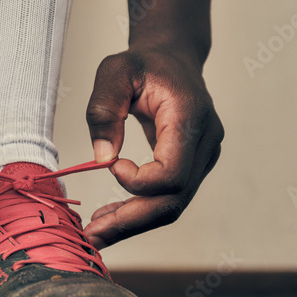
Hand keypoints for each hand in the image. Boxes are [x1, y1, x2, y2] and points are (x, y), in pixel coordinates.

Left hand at [83, 45, 223, 248]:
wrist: (172, 59)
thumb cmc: (144, 63)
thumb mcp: (114, 71)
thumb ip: (105, 109)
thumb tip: (102, 157)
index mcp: (190, 117)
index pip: (173, 173)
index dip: (139, 182)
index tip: (111, 165)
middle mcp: (205, 144)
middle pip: (173, 200)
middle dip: (130, 222)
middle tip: (91, 237)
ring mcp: (202, 159)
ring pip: (171, 206)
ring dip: (131, 223)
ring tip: (94, 234)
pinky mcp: (192, 167)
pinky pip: (167, 199)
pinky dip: (138, 212)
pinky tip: (109, 218)